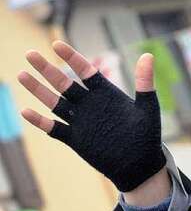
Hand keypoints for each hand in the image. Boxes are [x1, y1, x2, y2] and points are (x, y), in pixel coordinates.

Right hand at [18, 41, 168, 197]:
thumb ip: (144, 82)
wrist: (140, 166)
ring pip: (55, 103)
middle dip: (47, 70)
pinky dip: (41, 121)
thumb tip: (148, 55)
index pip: (85, 71)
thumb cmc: (146, 136)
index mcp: (105, 94)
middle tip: (30, 54)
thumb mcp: (147, 108)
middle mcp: (89, 105)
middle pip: (64, 83)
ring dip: (39, 90)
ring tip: (22, 75)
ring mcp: (80, 121)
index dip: (71, 58)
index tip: (57, 44)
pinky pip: (54, 129)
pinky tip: (25, 111)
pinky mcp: (75, 139)